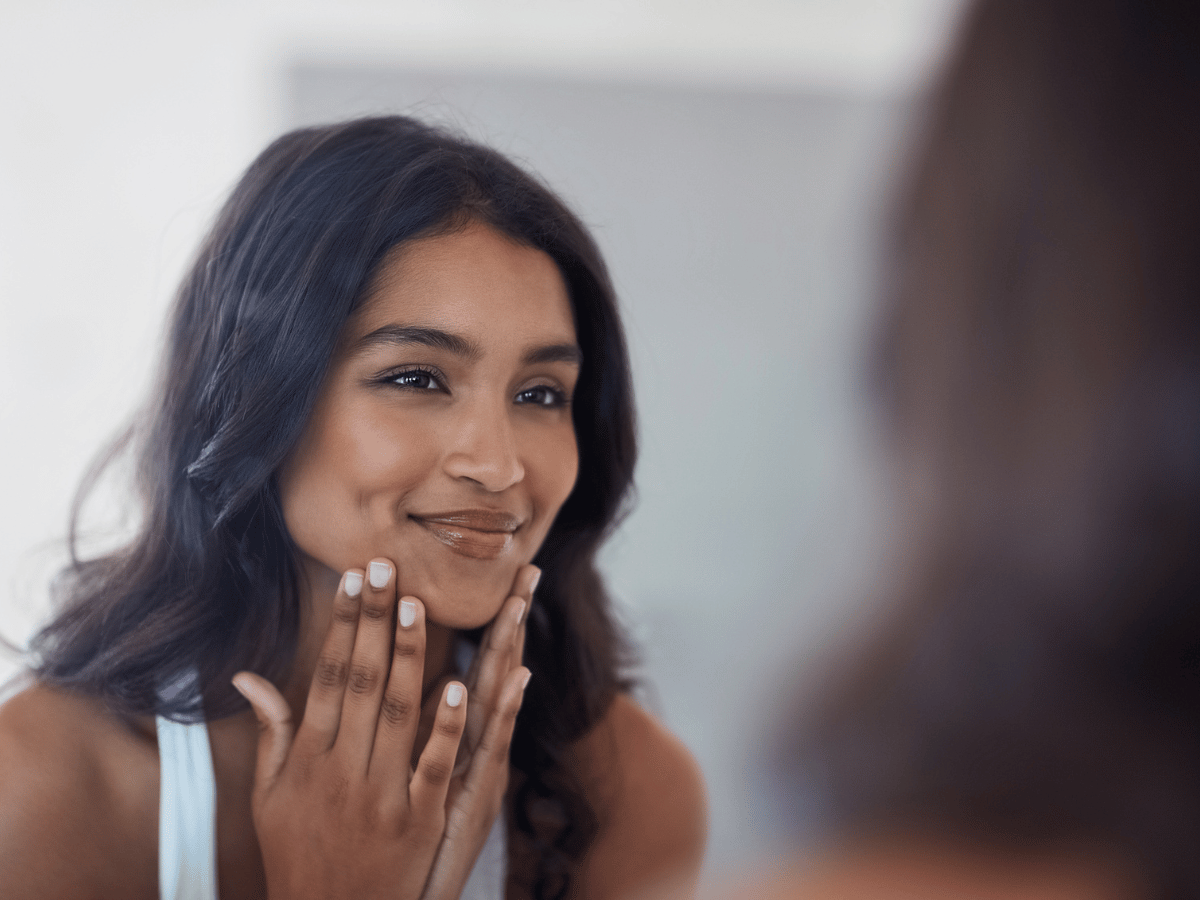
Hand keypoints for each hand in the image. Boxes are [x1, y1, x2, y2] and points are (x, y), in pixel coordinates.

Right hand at [231, 558, 515, 899]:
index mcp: (306, 758)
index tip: (355, 580)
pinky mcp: (417, 822)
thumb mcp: (268, 798)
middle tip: (388, 567)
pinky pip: (434, 766)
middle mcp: (340, 770)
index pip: (329, 676)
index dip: (343, 626)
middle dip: (375, 621)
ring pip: (398, 714)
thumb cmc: (297, 853)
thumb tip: (246, 677)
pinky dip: (447, 726)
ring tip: (418, 604)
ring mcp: (380, 796)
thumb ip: (271, 732)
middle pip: (363, 682)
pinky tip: (461, 684)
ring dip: (409, 657)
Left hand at [418, 564, 538, 899]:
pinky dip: (490, 716)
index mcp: (462, 737)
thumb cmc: (414, 844)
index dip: (495, 621)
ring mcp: (480, 770)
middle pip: (497, 670)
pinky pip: (481, 750)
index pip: (480, 664)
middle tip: (529, 571)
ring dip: (505, 651)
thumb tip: (441, 686)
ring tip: (517, 605)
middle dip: (511, 620)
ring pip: (496, 700)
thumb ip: (425, 733)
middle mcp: (478, 747)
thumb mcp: (424, 784)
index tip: (512, 576)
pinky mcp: (473, 799)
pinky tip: (500, 681)